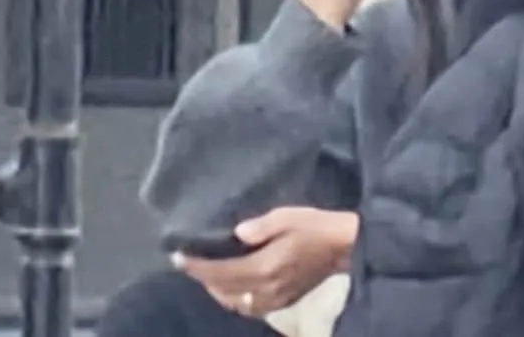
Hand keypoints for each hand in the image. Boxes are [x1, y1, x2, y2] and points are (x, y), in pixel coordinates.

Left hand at [174, 207, 358, 315]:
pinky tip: (233, 288)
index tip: (178, 257)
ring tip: (209, 276)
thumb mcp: (289, 216)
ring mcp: (275, 299)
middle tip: (190, 263)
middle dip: (203, 279)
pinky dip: (235, 299)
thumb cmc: (317, 226)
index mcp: (265, 268)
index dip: (196, 267)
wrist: (346, 245)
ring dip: (218, 291)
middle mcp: (266, 289)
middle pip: (224, 291)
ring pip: (235, 304)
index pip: (220, 273)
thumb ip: (260, 226)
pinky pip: (251, 308)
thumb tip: (236, 233)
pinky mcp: (284, 301)